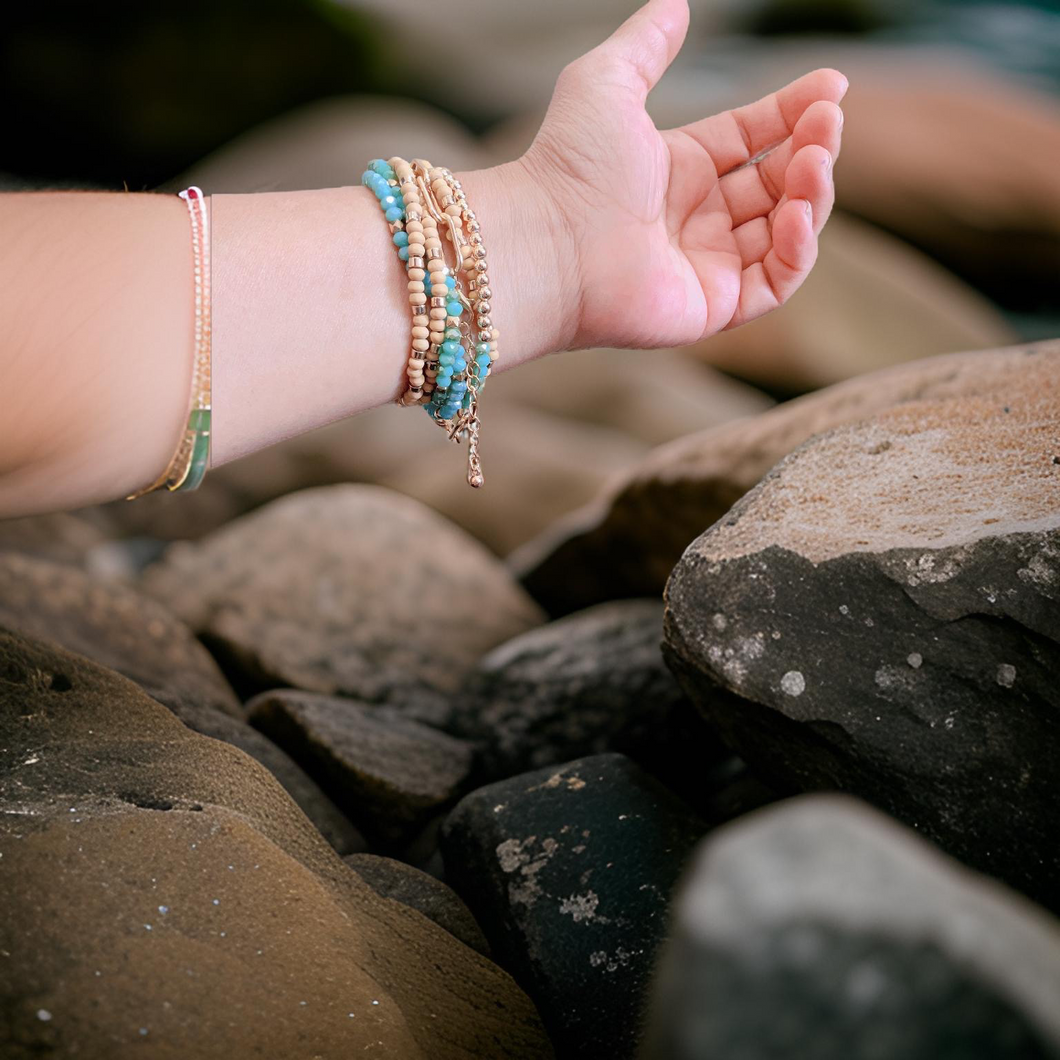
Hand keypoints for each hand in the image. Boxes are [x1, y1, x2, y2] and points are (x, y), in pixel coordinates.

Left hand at [519, 0, 846, 351]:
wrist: (546, 243)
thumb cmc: (566, 167)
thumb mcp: (606, 82)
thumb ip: (646, 43)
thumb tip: (677, 3)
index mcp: (678, 169)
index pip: (752, 138)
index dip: (793, 112)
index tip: (831, 86)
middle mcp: (696, 219)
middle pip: (777, 182)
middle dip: (811, 149)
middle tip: (828, 122)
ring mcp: (707, 264)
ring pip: (785, 231)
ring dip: (812, 195)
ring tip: (815, 160)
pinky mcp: (713, 307)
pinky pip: (775, 282)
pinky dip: (798, 250)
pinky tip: (798, 212)